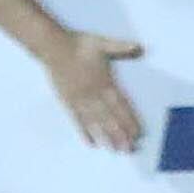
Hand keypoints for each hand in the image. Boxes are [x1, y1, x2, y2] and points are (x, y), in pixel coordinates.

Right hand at [40, 26, 143, 151]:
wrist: (54, 47)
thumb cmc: (79, 44)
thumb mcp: (102, 43)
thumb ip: (121, 47)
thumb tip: (139, 47)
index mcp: (105, 82)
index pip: (121, 106)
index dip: (130, 120)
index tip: (138, 133)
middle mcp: (94, 95)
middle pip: (110, 118)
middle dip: (121, 134)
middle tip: (130, 149)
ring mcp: (80, 100)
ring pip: (96, 123)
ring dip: (106, 137)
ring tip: (115, 150)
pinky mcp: (68, 102)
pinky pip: (78, 120)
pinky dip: (84, 132)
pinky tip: (91, 143)